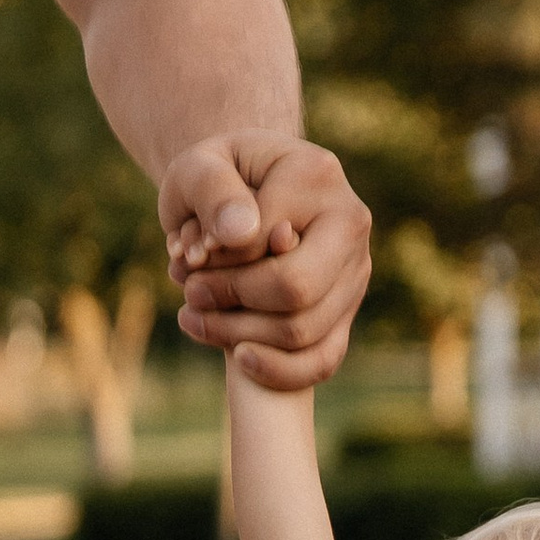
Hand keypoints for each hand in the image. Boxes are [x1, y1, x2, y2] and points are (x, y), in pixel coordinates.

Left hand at [162, 137, 370, 389]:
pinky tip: (239, 359)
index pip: (265, 241)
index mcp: (318, 175)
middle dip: (232, 300)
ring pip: (303, 331)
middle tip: (189, 293)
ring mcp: (355, 271)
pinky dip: (278, 371)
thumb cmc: (216, 180)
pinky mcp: (347, 312)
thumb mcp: (197, 168)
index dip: (217, 261)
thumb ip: (212, 190)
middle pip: (296, 290)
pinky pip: (322, 361)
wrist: (243, 193)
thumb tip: (242, 234)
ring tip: (195, 317)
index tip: (184, 256)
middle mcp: (350, 224)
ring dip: (239, 335)